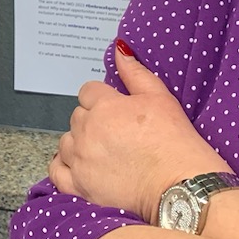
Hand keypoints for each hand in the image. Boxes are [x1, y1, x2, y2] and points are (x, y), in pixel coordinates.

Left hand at [48, 43, 228, 218]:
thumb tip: (119, 49)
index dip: (103, 100)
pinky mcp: (79, 186)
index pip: (88, 92)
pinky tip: (78, 166)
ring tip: (104, 153)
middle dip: (93, 121)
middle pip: (78, 116)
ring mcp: (81, 160)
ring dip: (80, 144)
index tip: (117, 111)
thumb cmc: (176, 144)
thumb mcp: (161, 98)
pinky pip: (56, 172)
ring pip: (66, 142)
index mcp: (105, 107)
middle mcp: (87, 131)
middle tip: (117, 134)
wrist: (182, 189)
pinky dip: (64, 167)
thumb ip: (135, 72)